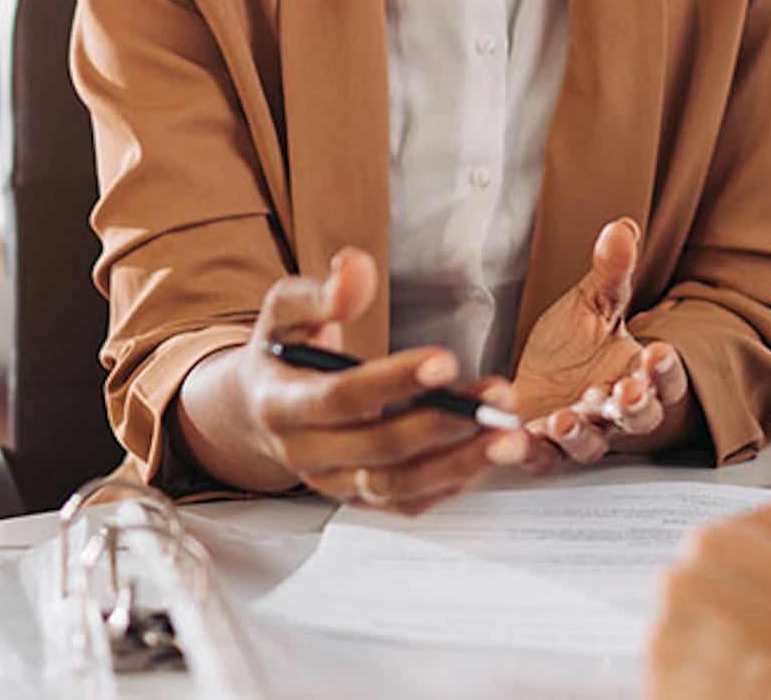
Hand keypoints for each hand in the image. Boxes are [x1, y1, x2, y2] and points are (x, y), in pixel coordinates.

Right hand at [176, 248, 552, 512]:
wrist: (257, 409)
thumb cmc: (283, 352)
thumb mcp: (284, 311)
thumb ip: (321, 291)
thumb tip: (357, 267)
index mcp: (281, 404)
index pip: (341, 399)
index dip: (394, 383)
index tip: (446, 361)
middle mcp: (305, 453)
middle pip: (379, 450)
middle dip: (444, 424)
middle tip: (499, 398)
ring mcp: (332, 483)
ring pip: (398, 486)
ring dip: (460, 463)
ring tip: (512, 438)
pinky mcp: (358, 498)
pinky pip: (407, 503)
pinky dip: (451, 484)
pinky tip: (487, 455)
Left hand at [509, 219, 695, 460]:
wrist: (537, 377)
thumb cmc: (574, 346)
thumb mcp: (593, 304)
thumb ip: (612, 272)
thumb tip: (621, 228)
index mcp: (638, 376)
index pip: (667, 380)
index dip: (665, 369)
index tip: (659, 351)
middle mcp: (615, 413)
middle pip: (639, 420)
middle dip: (634, 407)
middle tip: (626, 393)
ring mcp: (582, 434)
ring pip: (592, 445)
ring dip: (581, 434)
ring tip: (565, 418)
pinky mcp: (543, 449)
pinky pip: (542, 459)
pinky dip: (532, 452)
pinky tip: (521, 438)